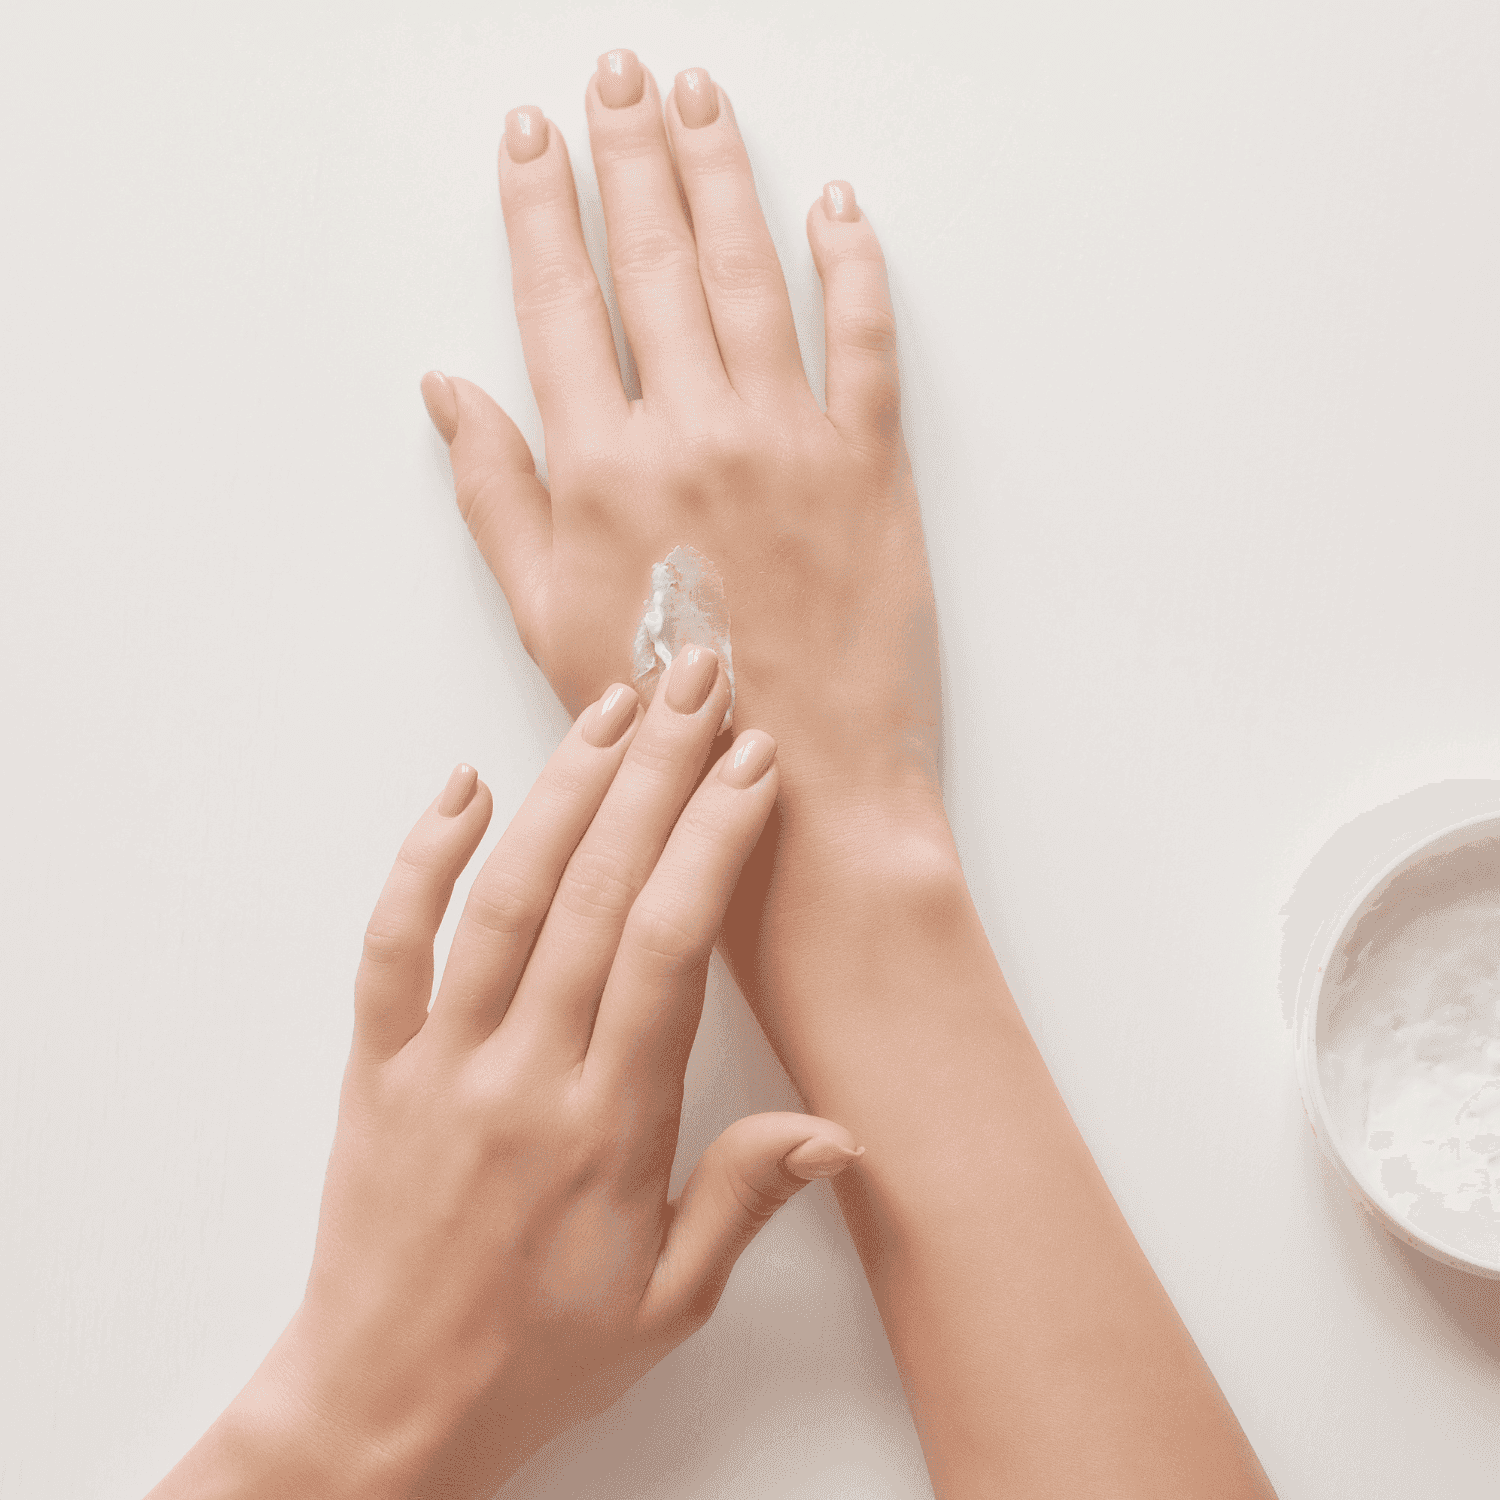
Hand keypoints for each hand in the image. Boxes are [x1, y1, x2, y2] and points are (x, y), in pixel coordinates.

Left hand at [148, 652, 859, 1499]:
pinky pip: (389, 944)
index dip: (714, 842)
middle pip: (594, 892)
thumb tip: (835, 1130)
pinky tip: (463, 786)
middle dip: (655, 774)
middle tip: (694, 681)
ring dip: (562, 790)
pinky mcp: (376, 1066)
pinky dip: (420, 858)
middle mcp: (522, 1073)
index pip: (668, 948)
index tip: (751, 766)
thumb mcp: (667, 1303)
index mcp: (607, 1127)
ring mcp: (440, 1061)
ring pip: (503, 897)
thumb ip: (742, 1199)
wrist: (383, 1409)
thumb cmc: (536, 1359)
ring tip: (611, 709)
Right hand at [421, 52, 942, 810]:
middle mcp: (693, 433)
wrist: (797, 790)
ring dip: (724, 172)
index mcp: (604, 468)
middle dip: (631, 151)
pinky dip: (856, 264)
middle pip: (656, 259)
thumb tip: (447, 391)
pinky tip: (837, 205)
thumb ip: (496, 497)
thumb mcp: (544, 622)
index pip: (561, 300)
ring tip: (702, 96)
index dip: (541, 206)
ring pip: (753, 272)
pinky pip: (867, 340)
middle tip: (618, 71)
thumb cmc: (664, 718)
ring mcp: (790, 441)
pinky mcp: (872, 467)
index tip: (530, 133)